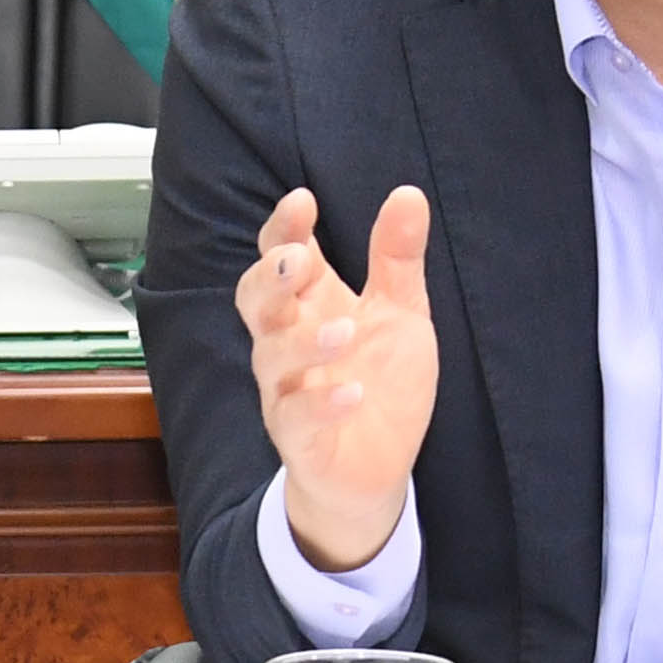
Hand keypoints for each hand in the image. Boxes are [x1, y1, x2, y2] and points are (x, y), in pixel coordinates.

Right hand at [235, 185, 438, 571]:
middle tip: (298, 260)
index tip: (302, 201)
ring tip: (346, 332)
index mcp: (313, 305)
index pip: (282, 256)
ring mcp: (288, 390)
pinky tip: (354, 395)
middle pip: (255, 301)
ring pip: (271, 358)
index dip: (284, 229)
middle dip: (270, 278)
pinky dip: (321, 405)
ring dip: (304, 342)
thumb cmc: (380, 382)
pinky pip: (295, 419)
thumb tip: (407, 193)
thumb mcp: (401, 313)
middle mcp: (290, 343)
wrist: (377, 469)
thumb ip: (398, 259)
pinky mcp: (300, 438)